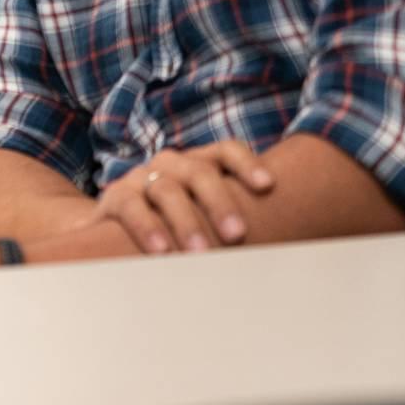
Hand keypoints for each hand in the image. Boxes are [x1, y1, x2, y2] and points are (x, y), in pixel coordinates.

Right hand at [97, 142, 275, 254]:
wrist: (116, 232)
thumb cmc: (177, 227)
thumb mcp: (206, 217)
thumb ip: (234, 222)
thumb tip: (288, 251)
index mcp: (199, 163)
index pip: (226, 151)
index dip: (247, 164)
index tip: (268, 186)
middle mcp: (171, 164)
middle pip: (199, 172)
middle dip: (220, 203)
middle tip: (237, 236)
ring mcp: (141, 177)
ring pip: (167, 190)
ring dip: (186, 221)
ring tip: (200, 252)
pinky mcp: (116, 196)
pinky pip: (132, 207)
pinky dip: (148, 228)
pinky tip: (162, 250)